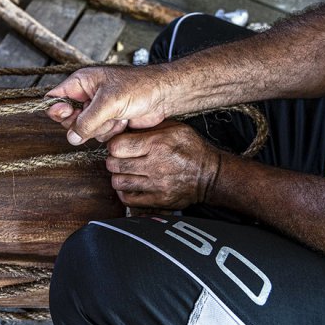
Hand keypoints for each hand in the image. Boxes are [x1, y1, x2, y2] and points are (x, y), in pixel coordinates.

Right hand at [46, 65, 169, 144]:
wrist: (163, 96)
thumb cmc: (138, 88)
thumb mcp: (108, 103)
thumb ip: (86, 121)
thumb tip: (72, 137)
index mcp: (81, 83)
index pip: (55, 98)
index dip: (57, 109)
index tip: (69, 113)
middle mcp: (86, 96)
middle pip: (68, 118)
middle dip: (84, 123)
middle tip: (100, 117)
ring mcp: (97, 110)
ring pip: (84, 130)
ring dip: (101, 128)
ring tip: (117, 115)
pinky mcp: (108, 122)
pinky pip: (98, 135)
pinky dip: (111, 132)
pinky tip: (124, 121)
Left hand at [105, 121, 219, 209]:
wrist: (211, 175)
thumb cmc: (191, 148)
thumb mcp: (174, 128)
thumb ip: (148, 126)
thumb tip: (124, 125)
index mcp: (157, 144)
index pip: (117, 146)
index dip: (114, 145)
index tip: (119, 145)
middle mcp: (155, 165)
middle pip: (114, 164)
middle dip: (113, 160)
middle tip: (120, 159)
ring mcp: (156, 185)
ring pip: (118, 182)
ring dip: (118, 176)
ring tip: (126, 172)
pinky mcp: (158, 200)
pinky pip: (128, 199)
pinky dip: (124, 192)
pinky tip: (131, 185)